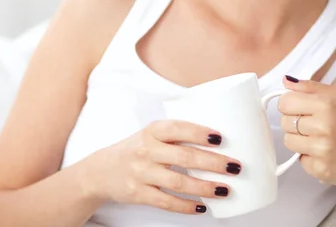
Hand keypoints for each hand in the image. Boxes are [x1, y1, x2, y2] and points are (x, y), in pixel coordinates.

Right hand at [84, 120, 240, 214]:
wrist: (101, 171)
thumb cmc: (135, 150)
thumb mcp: (150, 135)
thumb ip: (175, 136)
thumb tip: (215, 140)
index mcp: (151, 131)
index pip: (178, 128)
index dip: (200, 133)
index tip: (221, 138)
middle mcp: (146, 150)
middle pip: (184, 157)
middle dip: (213, 163)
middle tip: (234, 166)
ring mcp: (141, 173)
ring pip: (178, 182)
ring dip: (204, 187)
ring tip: (224, 189)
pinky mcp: (138, 194)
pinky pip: (166, 202)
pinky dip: (186, 206)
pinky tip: (202, 206)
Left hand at [278, 76, 335, 186]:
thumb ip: (309, 87)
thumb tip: (285, 81)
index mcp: (326, 105)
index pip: (285, 102)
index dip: (289, 105)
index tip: (298, 108)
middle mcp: (322, 127)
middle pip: (285, 122)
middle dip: (294, 123)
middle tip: (313, 125)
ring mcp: (321, 150)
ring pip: (288, 141)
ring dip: (299, 140)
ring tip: (318, 139)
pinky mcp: (319, 169)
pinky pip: (299, 159)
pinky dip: (308, 157)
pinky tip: (324, 153)